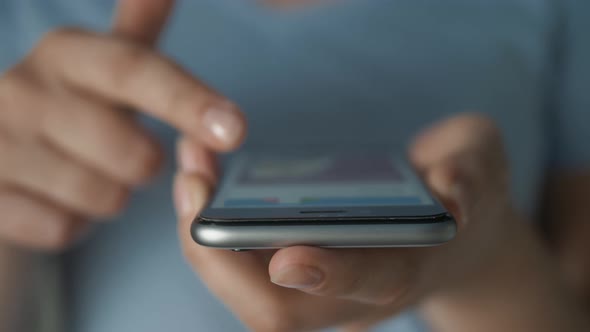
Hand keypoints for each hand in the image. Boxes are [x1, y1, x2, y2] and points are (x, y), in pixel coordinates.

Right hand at [0, 0, 245, 250]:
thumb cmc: (72, 105)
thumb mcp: (102, 65)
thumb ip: (138, 29)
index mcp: (65, 53)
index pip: (136, 72)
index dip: (189, 102)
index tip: (234, 129)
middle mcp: (22, 91)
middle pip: (133, 153)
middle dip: (145, 163)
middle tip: (125, 152)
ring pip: (103, 197)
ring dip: (109, 194)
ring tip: (87, 171)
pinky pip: (65, 227)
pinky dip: (74, 221)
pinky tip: (57, 196)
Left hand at [176, 114, 528, 331]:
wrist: (451, 231)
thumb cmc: (465, 191)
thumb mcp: (484, 166)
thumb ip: (475, 173)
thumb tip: (449, 187)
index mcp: (406, 267)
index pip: (368, 284)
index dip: (331, 276)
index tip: (287, 256)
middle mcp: (355, 292)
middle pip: (278, 310)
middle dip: (223, 258)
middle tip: (194, 181)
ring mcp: (320, 287)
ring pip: (246, 292)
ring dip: (203, 237)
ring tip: (190, 165)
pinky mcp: (295, 267)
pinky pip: (240, 259)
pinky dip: (210, 221)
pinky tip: (201, 171)